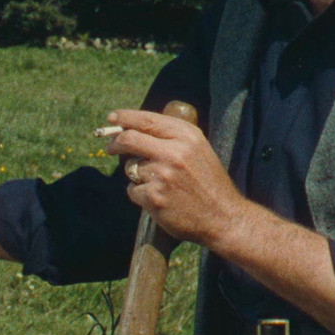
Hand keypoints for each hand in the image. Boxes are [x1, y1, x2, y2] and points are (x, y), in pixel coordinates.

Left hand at [103, 108, 249, 247]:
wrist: (224, 217)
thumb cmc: (208, 182)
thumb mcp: (198, 149)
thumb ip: (170, 136)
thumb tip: (132, 127)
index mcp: (186, 136)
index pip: (146, 120)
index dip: (124, 117)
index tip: (112, 119)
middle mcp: (174, 152)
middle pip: (129, 139)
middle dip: (115, 142)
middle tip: (110, 147)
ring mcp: (162, 174)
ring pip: (130, 167)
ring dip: (137, 175)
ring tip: (161, 184)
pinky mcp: (154, 196)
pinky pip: (133, 190)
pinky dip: (141, 195)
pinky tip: (161, 199)